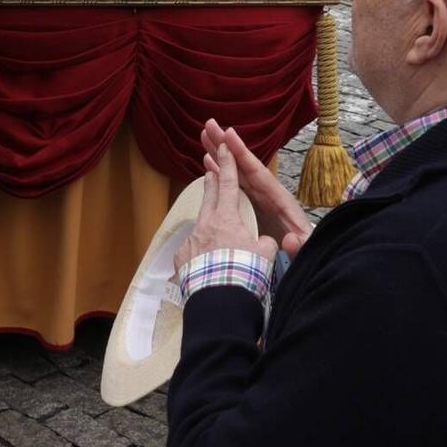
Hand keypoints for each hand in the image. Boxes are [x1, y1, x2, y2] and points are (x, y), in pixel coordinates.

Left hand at [175, 141, 279, 274]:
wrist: (218, 300)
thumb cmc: (244, 274)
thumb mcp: (265, 256)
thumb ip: (265, 243)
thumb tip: (265, 242)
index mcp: (227, 218)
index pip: (229, 184)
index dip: (227, 163)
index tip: (223, 146)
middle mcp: (206, 224)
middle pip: (209, 197)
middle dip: (211, 181)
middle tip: (209, 170)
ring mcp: (191, 241)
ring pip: (200, 224)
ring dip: (207, 220)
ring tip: (211, 221)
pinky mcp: (181, 258)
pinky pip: (192, 248)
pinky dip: (200, 249)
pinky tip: (205, 258)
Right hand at [199, 119, 312, 258]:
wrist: (304, 252)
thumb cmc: (305, 247)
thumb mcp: (305, 247)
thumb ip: (299, 245)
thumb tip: (289, 241)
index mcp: (278, 198)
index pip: (258, 172)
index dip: (243, 154)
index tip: (230, 134)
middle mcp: (266, 192)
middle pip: (243, 164)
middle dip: (226, 145)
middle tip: (209, 125)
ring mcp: (257, 197)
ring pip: (235, 171)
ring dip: (219, 153)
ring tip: (204, 136)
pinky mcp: (250, 204)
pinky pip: (232, 184)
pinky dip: (219, 171)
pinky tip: (207, 161)